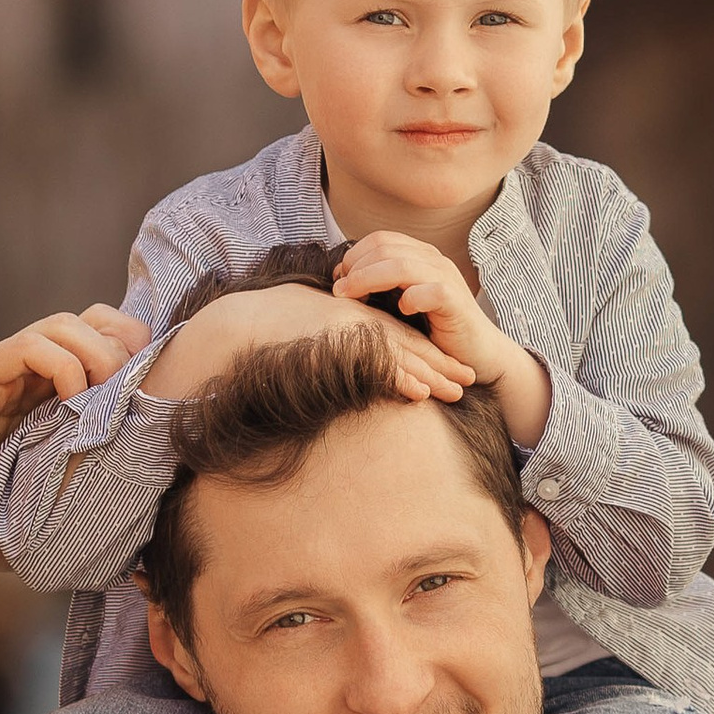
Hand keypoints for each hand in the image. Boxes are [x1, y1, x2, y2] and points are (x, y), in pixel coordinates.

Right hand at [0, 306, 149, 570]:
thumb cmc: (9, 523)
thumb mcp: (75, 480)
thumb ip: (108, 454)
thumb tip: (166, 446)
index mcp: (47, 389)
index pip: (97, 332)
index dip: (130, 345)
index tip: (151, 383)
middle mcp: (21, 372)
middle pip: (85, 319)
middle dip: (121, 344)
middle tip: (132, 388)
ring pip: (60, 326)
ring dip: (97, 353)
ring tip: (106, 394)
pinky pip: (27, 347)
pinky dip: (63, 365)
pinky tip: (74, 402)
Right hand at [147, 276, 472, 406]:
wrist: (243, 323)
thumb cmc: (271, 331)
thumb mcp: (311, 332)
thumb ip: (333, 347)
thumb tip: (342, 366)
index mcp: (352, 319)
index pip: (399, 335)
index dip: (428, 352)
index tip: (451, 369)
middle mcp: (356, 323)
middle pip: (409, 343)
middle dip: (442, 363)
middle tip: (470, 380)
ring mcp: (348, 334)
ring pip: (400, 354)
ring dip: (432, 374)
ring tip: (458, 391)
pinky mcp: (338, 348)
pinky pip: (374, 364)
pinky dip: (400, 378)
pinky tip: (420, 394)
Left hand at [334, 235, 517, 387]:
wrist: (477, 354)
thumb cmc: (434, 332)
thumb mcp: (401, 303)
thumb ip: (380, 287)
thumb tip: (341, 278)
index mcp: (420, 256)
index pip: (380, 239)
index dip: (354, 256)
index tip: (338, 280)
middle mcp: (433, 261)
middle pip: (385, 247)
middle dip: (355, 268)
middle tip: (339, 291)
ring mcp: (446, 278)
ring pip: (401, 265)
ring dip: (368, 280)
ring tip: (352, 298)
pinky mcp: (457, 302)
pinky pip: (430, 291)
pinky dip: (411, 299)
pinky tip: (402, 311)